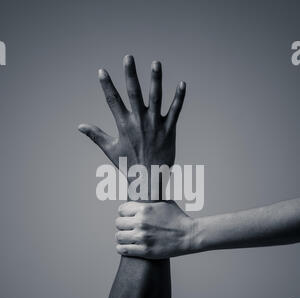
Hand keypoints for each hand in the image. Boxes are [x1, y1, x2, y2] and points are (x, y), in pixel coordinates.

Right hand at [78, 55, 185, 172]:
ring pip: (156, 98)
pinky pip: (175, 111)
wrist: (149, 180)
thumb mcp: (110, 149)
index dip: (107, 86)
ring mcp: (155, 125)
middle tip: (128, 57)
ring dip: (156, 80)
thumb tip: (79, 126)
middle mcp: (139, 122)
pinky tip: (182, 83)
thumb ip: (96, 135)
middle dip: (130, 74)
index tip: (102, 71)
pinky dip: (179, 97)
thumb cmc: (129, 165)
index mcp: (124, 126)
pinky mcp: (169, 130)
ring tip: (156, 63)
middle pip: (134, 94)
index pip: (113, 101)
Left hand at [115, 201, 197, 258]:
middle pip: (118, 223)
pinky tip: (126, 246)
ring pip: (119, 236)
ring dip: (122, 237)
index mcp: (144, 209)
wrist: (189, 235)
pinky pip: (123, 249)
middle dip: (122, 225)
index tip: (127, 216)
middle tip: (128, 227)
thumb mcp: (165, 202)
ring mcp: (142, 237)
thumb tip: (148, 183)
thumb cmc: (177, 218)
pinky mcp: (144, 250)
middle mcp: (141, 222)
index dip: (123, 213)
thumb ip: (152, 196)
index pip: (121, 210)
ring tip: (127, 237)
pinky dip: (122, 248)